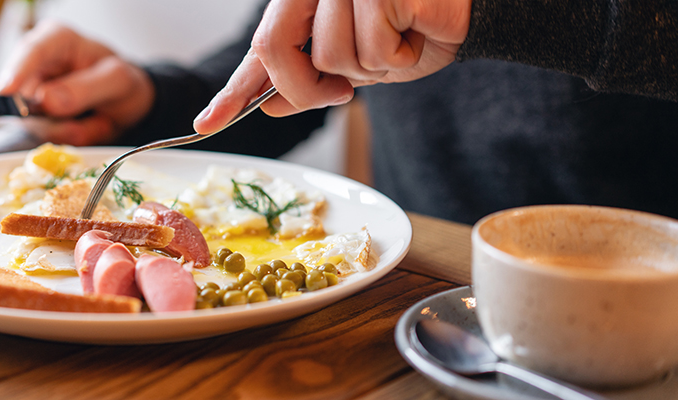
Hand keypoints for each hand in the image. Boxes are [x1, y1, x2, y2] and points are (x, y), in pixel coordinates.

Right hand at [0, 21, 154, 145]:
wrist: (126, 101)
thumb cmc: (120, 80)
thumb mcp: (117, 80)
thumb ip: (87, 88)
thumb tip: (46, 100)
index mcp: (57, 40)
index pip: (31, 51)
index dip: (16, 71)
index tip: (6, 92)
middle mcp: (36, 64)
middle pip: (23, 96)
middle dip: (57, 119)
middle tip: (88, 123)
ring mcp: (32, 93)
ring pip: (33, 123)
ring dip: (70, 129)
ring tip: (97, 121)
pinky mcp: (34, 118)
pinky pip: (45, 136)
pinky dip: (71, 136)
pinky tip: (88, 126)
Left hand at [193, 0, 470, 133]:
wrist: (471, 10)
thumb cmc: (414, 30)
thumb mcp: (353, 66)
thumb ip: (308, 82)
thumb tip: (266, 106)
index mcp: (301, 0)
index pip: (260, 48)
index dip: (233, 90)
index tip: (206, 123)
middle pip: (273, 48)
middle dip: (305, 86)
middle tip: (341, 92)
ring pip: (328, 55)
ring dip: (369, 68)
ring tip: (397, 42)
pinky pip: (371, 48)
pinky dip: (398, 55)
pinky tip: (415, 31)